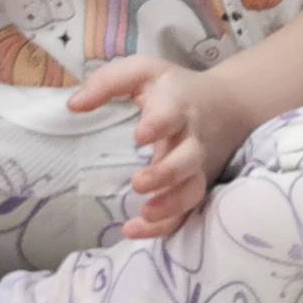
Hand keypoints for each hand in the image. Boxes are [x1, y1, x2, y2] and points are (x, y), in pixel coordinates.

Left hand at [72, 55, 249, 241]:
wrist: (228, 105)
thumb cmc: (173, 89)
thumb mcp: (143, 72)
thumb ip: (108, 82)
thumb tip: (74, 106)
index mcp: (177, 105)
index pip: (171, 113)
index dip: (158, 124)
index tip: (140, 136)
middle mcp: (191, 137)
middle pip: (188, 158)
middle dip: (166, 173)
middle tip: (139, 182)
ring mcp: (196, 166)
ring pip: (192, 190)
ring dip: (171, 205)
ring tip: (144, 214)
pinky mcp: (195, 185)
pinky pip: (187, 211)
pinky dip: (166, 225)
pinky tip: (136, 230)